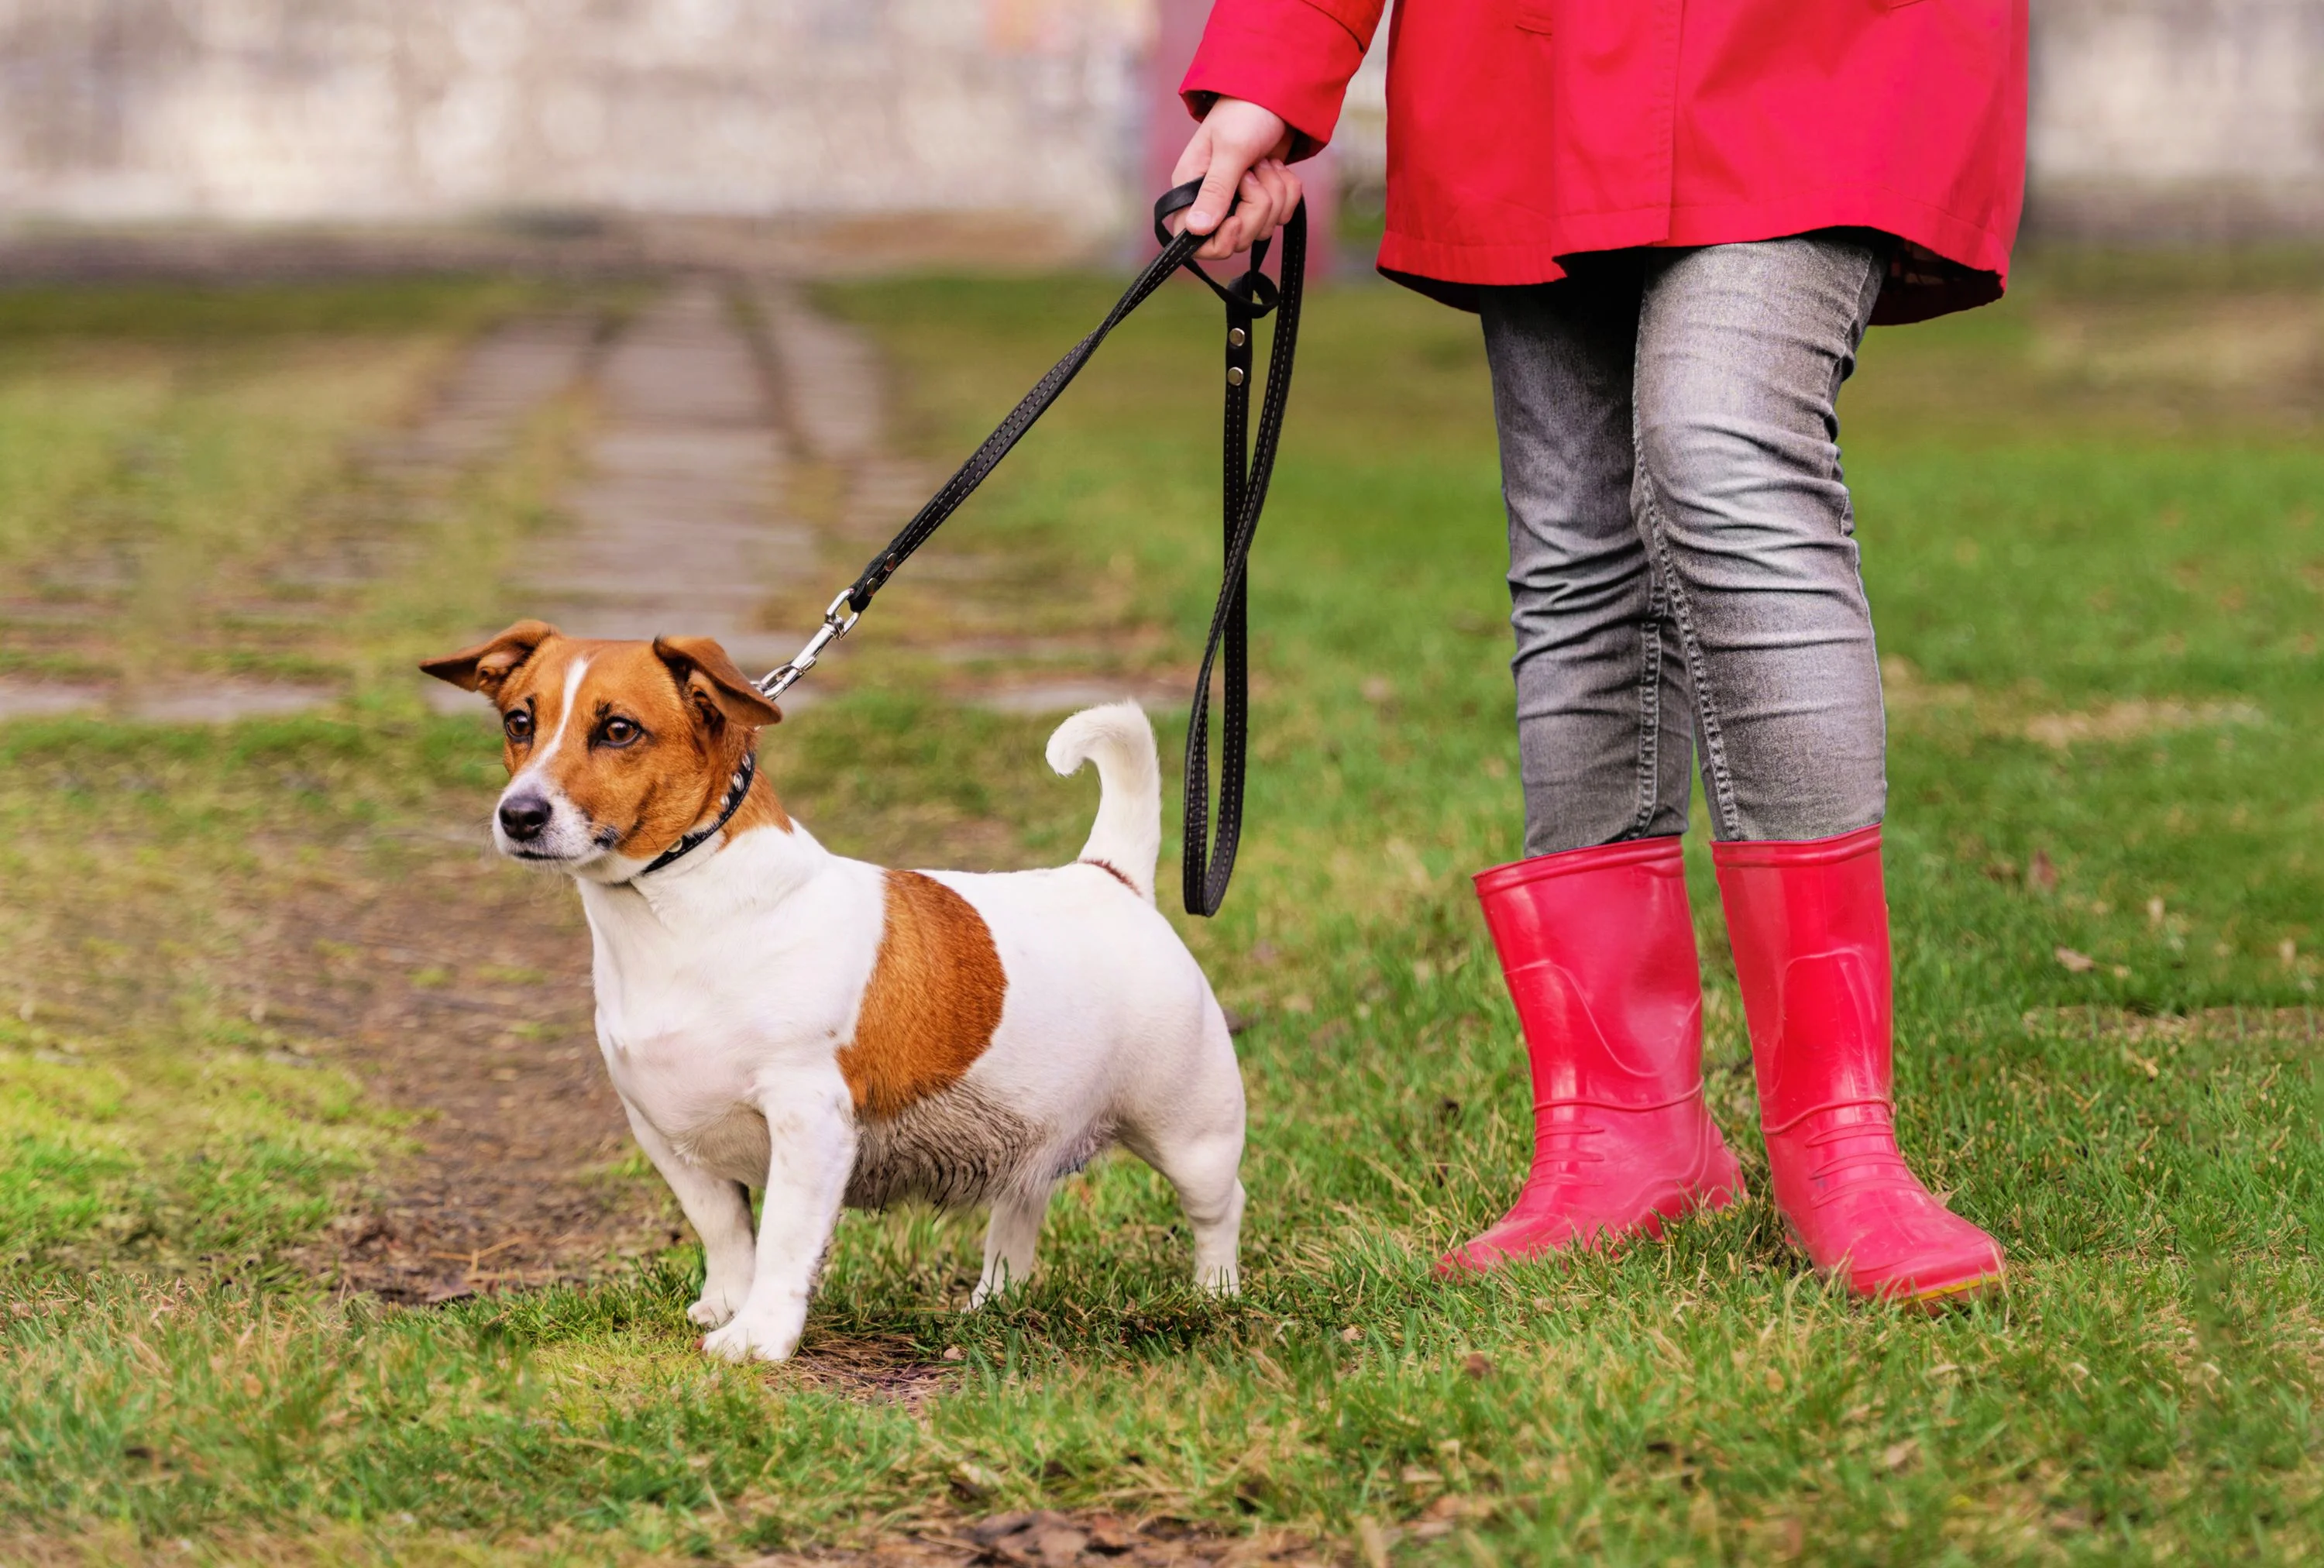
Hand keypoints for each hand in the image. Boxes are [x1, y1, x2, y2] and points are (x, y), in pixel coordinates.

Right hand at [1167, 98, 1303, 260]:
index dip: (1218, 242)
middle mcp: (1211, 199)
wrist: (1277, 92)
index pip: (1193, 241)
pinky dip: (1288, 192)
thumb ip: (1216, 190)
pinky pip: (1281, 216)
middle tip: (1256, 173)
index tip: (1236, 222)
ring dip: (1275, 194)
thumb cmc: (1246, 111)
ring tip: (1267, 162)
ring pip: (1262, 227)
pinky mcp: (1263, 197)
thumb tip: (1196, 230)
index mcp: (1190, 188)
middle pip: (1236, 238)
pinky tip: (1279, 167)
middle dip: (1256, 209)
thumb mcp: (1231, 149)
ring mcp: (1238, 200)